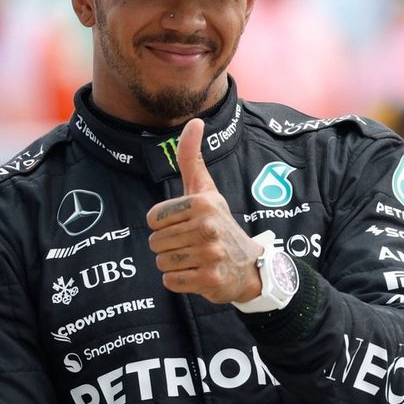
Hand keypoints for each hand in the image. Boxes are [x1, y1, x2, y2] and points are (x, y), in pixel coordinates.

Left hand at [147, 119, 262, 303]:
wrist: (250, 266)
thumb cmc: (219, 223)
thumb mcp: (206, 189)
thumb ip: (192, 158)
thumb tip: (194, 121)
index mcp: (202, 202)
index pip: (153, 218)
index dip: (165, 224)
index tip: (186, 224)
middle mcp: (207, 227)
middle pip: (155, 242)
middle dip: (169, 246)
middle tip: (192, 244)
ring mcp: (210, 254)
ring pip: (162, 262)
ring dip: (174, 263)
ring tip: (195, 257)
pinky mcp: (209, 279)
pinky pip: (171, 282)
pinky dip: (180, 281)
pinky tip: (197, 273)